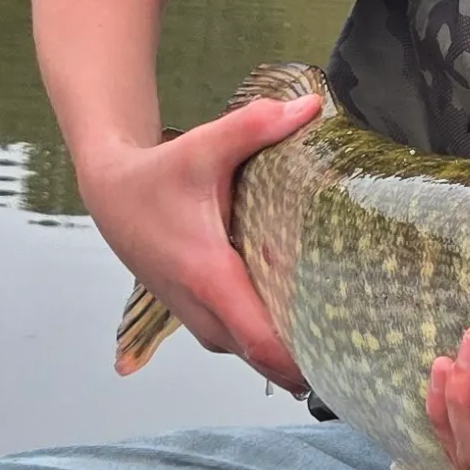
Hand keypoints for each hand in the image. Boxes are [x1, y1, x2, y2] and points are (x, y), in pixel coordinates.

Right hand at [81, 83, 319, 394]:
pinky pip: (239, 342)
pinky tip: (302, 322)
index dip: (302, 362)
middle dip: (307, 360)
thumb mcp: (204, 146)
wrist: (109, 193)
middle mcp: (202, 309)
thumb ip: (256, 126)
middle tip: (360, 346)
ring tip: (339, 335)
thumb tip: (312, 108)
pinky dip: (267, 341)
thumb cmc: (156, 174)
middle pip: (263, 360)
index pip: (261, 343)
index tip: (345, 357)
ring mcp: (196, 318)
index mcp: (209, 277)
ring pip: (250, 355)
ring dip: (287, 352)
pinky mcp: (195, 315)